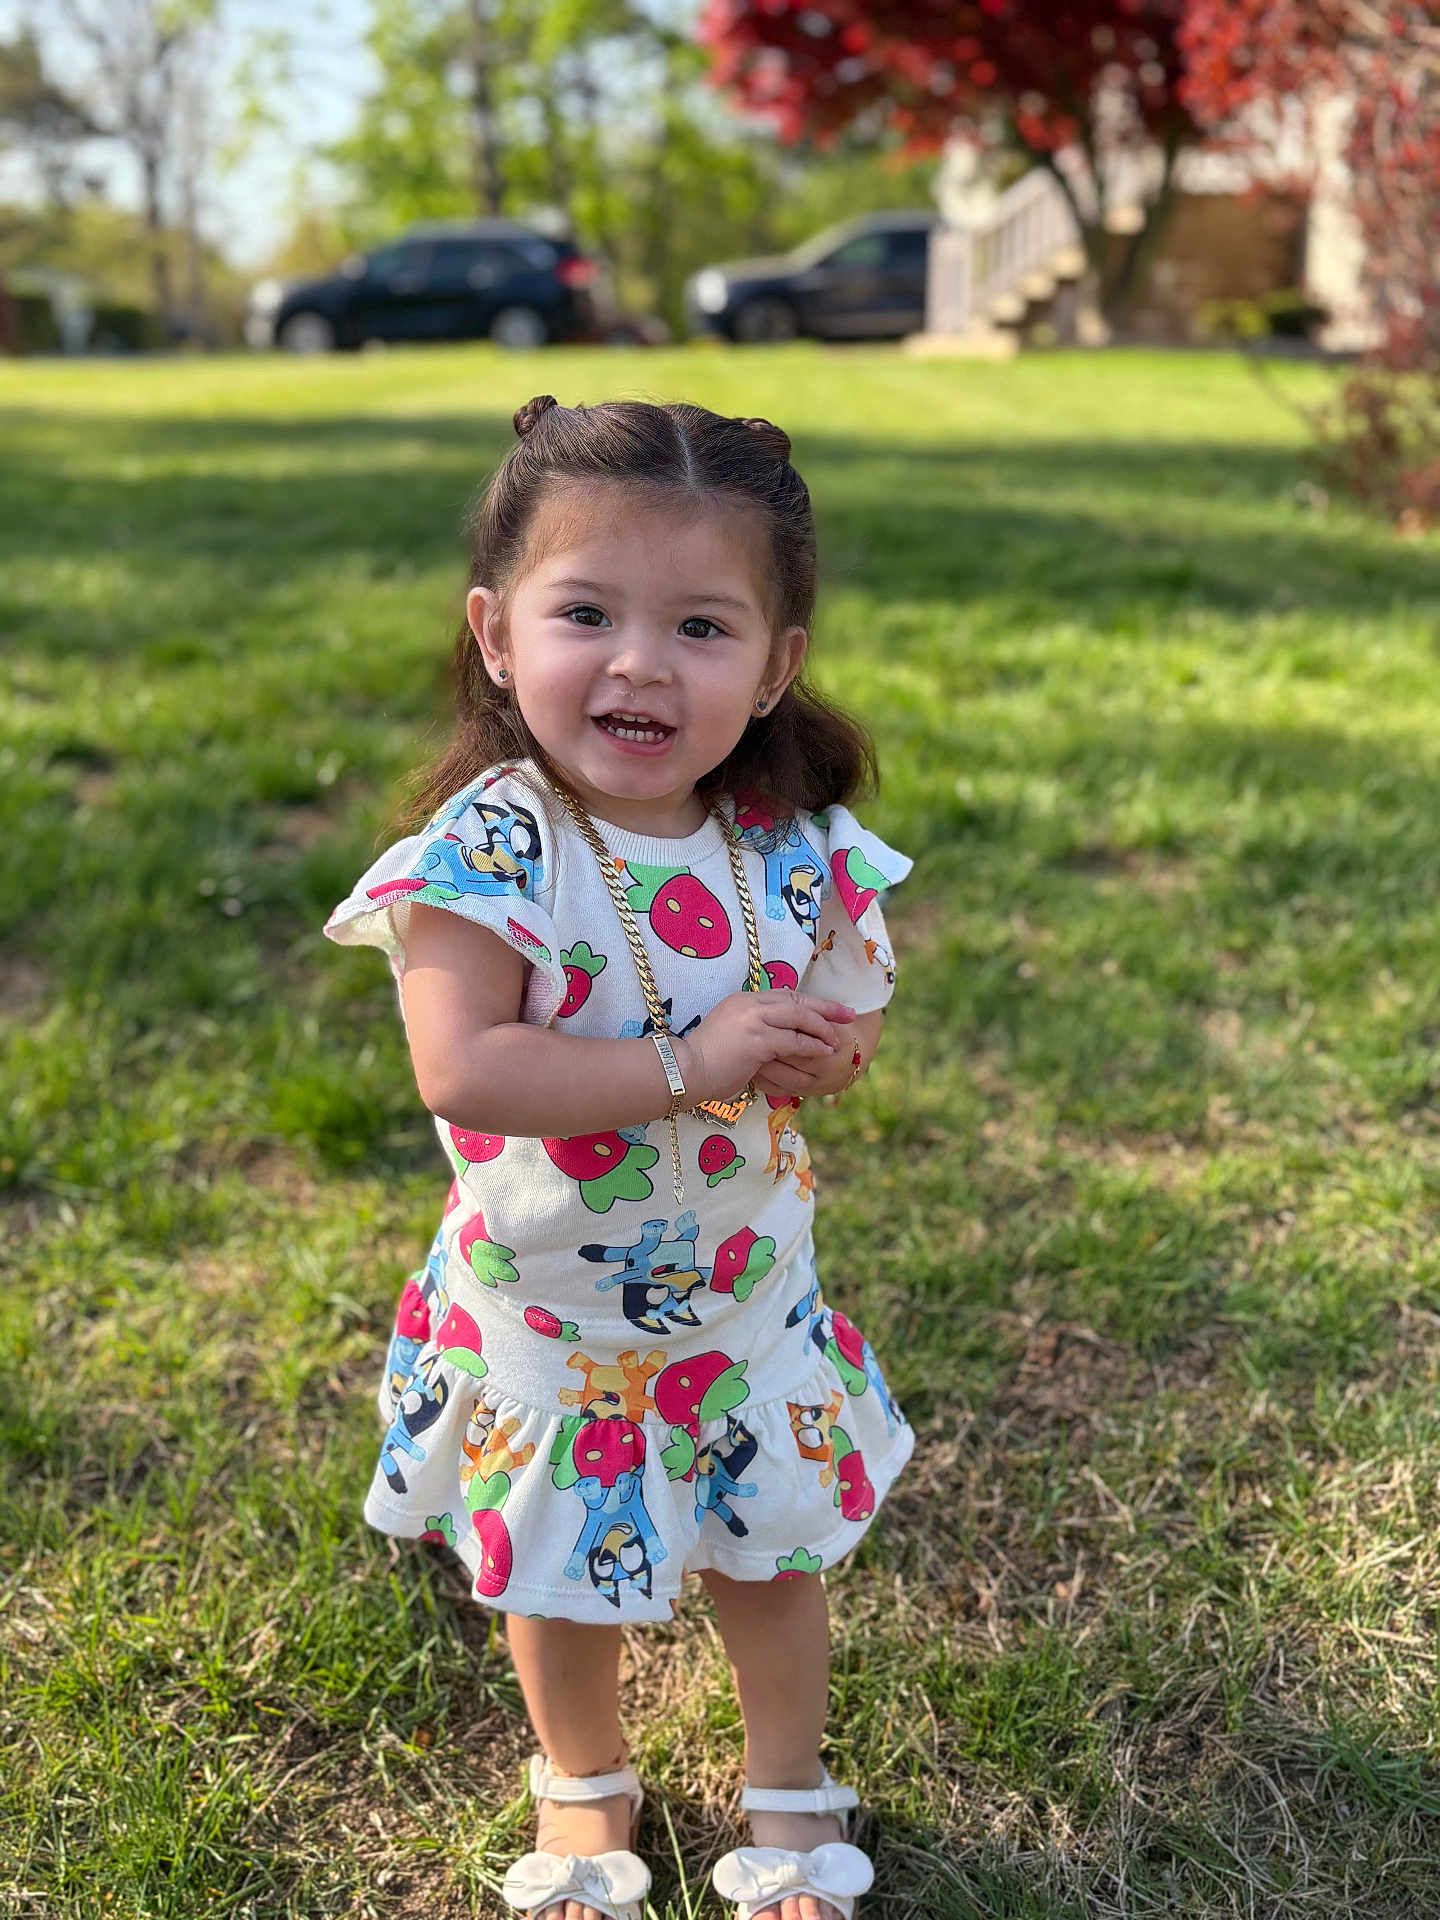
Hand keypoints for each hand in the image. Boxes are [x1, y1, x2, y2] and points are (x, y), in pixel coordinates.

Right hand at [676, 989, 853, 1105]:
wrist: (685, 1071)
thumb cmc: (707, 1061)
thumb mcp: (732, 1036)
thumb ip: (755, 1030)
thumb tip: (779, 1039)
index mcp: (743, 1000)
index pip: (785, 996)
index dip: (810, 1002)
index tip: (831, 1009)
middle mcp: (749, 1004)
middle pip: (796, 1001)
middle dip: (825, 1008)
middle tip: (848, 1014)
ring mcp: (753, 1020)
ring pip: (799, 1018)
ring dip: (822, 1029)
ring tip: (836, 1040)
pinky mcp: (757, 1040)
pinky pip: (794, 1040)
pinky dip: (812, 1045)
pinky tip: (823, 1051)